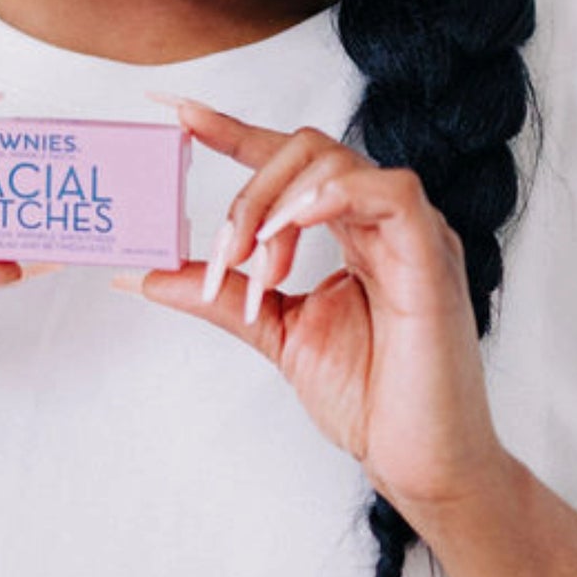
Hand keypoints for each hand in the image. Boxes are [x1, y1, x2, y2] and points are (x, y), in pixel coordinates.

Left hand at [132, 100, 511, 528]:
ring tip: (259, 268)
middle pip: (304, 150)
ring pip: (335, 161)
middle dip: (247, 191)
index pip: (288, 160)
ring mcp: (411, 231)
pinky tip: (294, 227)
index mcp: (349, 229)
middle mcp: (379, 219)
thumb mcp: (273, 330)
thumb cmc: (367, 396)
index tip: (177, 115)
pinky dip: (332, 197)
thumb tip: (144, 274)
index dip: (232, 130)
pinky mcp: (432, 254)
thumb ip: (216, 295)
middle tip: (225, 253)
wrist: (418, 461)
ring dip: (277, 206)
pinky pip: (389, 191)